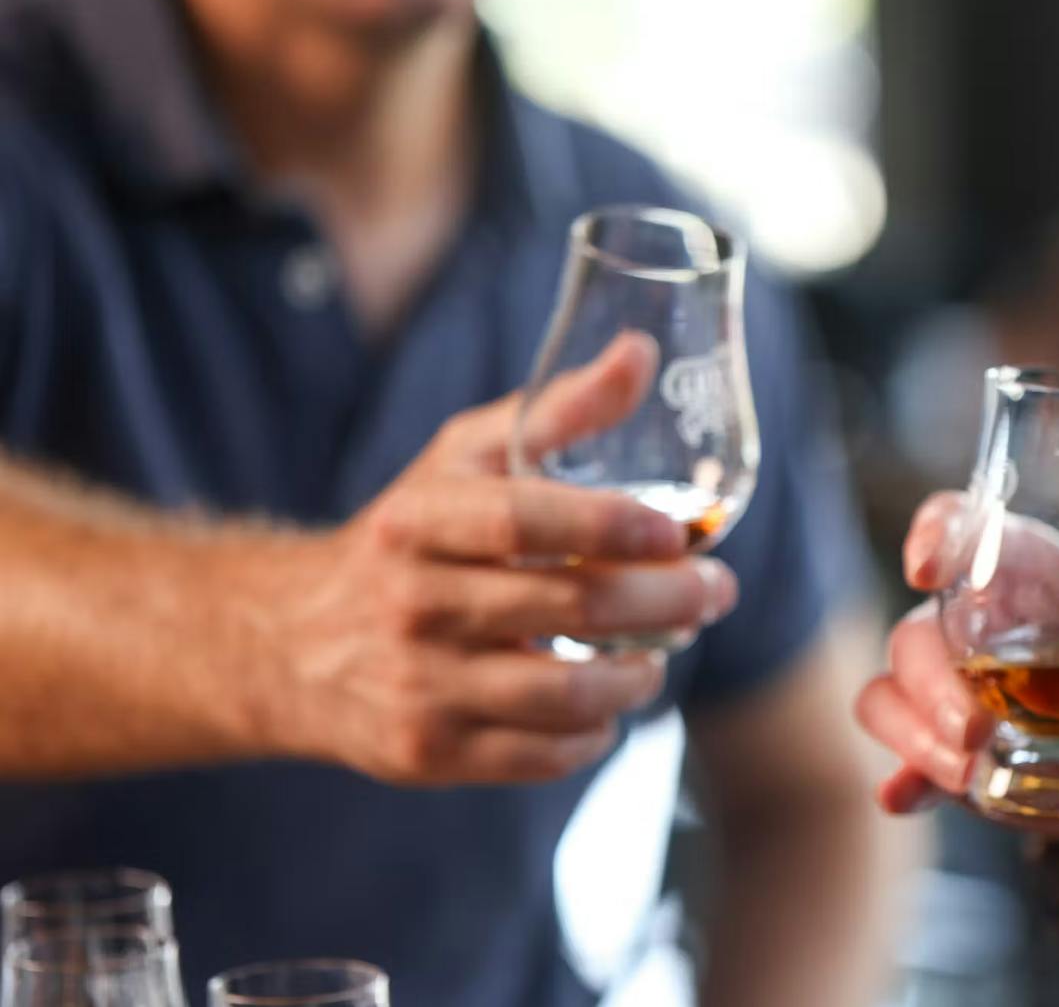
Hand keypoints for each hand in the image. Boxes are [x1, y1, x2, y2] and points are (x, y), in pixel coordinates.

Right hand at [244, 334, 738, 785]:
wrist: (290, 643)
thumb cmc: (410, 536)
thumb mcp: (464, 459)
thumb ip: (556, 409)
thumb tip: (640, 353)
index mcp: (418, 520)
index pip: (520, 520)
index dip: (608, 526)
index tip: (678, 532)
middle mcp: (412, 603)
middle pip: (568, 608)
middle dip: (665, 600)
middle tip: (715, 590)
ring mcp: (418, 685)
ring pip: (565, 694)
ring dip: (640, 674)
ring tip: (666, 649)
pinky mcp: (427, 753)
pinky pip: (542, 756)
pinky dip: (594, 734)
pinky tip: (609, 704)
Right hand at [854, 492, 1058, 886]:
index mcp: (1032, 574)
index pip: (962, 526)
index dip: (935, 536)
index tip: (926, 570)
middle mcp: (979, 627)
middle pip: (915, 631)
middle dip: (932, 681)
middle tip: (976, 730)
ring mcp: (955, 694)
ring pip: (889, 694)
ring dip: (916, 734)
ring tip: (969, 772)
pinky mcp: (953, 756)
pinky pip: (902, 761)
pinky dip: (902, 779)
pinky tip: (904, 797)